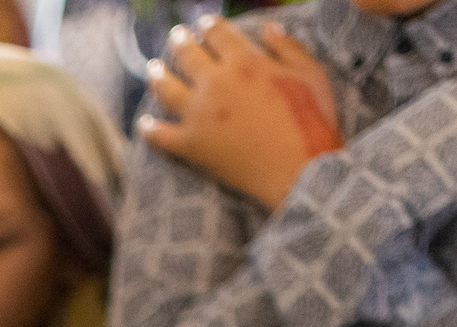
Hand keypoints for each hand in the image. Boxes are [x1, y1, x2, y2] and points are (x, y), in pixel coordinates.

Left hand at [139, 18, 339, 208]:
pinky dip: (149, 129)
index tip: (204, 24)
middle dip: (179, 41)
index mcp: (244, 61)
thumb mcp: (312, 74)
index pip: (217, 33)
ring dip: (156, 74)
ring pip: (165, 88)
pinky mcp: (191, 145)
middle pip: (186, 54)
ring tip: (153, 68)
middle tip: (176, 37)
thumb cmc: (313, 122)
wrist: (300, 171)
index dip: (209, 26)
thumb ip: (287, 47)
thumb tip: (267, 27)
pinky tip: (144, 124)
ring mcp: (199, 114)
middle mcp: (215, 82)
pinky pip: (160, 135)